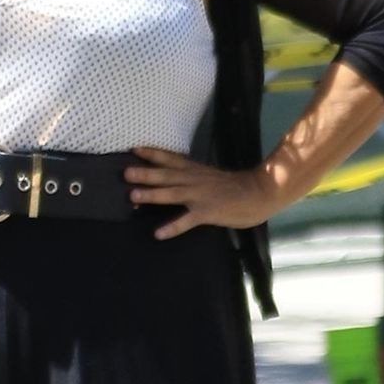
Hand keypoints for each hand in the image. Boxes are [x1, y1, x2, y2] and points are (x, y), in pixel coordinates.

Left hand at [124, 147, 276, 240]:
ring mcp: (200, 196)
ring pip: (171, 194)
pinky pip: (186, 221)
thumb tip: (175, 179)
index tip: (134, 150)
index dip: (152, 154)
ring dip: (152, 195)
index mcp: (194, 170)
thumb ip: (193, 176)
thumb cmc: (235, 186)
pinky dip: (172, 227)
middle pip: (166, 175)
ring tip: (133, 197)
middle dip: (145, 174)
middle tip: (125, 172)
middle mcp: (194, 180)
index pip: (170, 158)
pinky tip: (159, 233)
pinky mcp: (207, 212)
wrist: (259, 192)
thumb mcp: (210, 176)